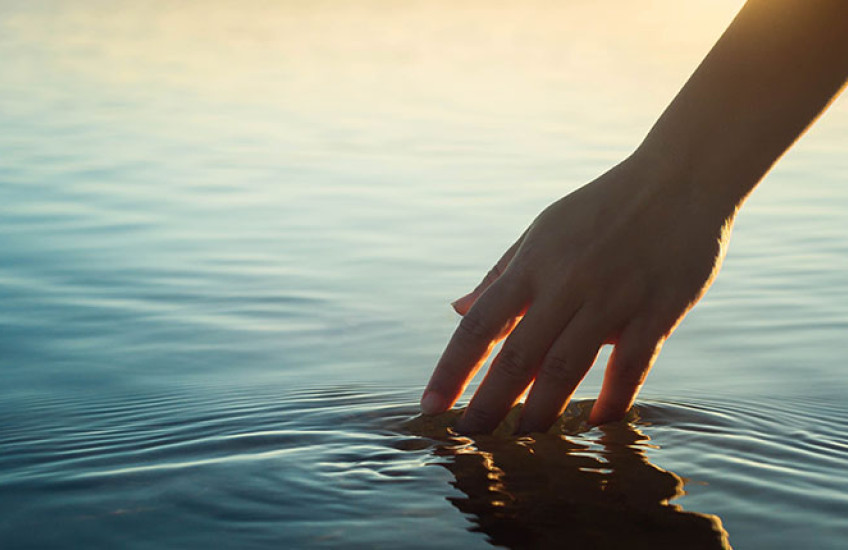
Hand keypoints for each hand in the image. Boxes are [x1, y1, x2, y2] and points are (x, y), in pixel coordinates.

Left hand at [420, 154, 736, 432]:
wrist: (680, 178)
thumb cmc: (601, 208)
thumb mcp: (542, 230)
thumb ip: (500, 274)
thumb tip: (456, 308)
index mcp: (532, 263)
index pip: (479, 325)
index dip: (451, 369)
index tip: (429, 406)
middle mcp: (566, 283)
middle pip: (517, 356)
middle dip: (488, 404)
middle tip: (468, 439)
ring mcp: (613, 297)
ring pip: (567, 367)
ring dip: (541, 411)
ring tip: (523, 441)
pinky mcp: (659, 310)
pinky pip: (632, 365)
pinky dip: (613, 399)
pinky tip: (594, 424)